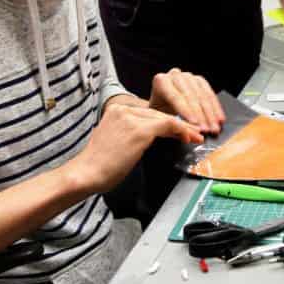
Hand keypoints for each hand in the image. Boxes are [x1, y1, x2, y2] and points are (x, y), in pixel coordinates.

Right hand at [68, 103, 201, 193]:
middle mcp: (124, 109)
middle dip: (179, 124)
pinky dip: (182, 131)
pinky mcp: (140, 130)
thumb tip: (153, 135)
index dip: (167, 122)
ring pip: (165, 119)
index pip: (149, 113)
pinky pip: (168, 125)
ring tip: (196, 136)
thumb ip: (132, 132)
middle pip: (158, 114)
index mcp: (116, 110)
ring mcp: (132, 118)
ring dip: (184, 128)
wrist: (87, 173)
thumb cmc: (100, 164)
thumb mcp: (116, 140)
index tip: (181, 130)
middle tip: (194, 133)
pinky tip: (189, 138)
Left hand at [147, 68, 224, 134]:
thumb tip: (187, 132)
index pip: (176, 97)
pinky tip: (219, 119)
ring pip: (203, 95)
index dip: (186, 111)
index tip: (195, 124)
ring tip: (215, 128)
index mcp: (161, 81)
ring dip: (211, 114)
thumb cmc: (159, 113)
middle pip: (191, 96)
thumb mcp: (160, 119)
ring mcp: (189, 76)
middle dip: (201, 115)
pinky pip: (210, 94)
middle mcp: (175, 75)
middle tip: (207, 129)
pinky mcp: (200, 80)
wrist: (162, 104)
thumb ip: (172, 125)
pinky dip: (216, 108)